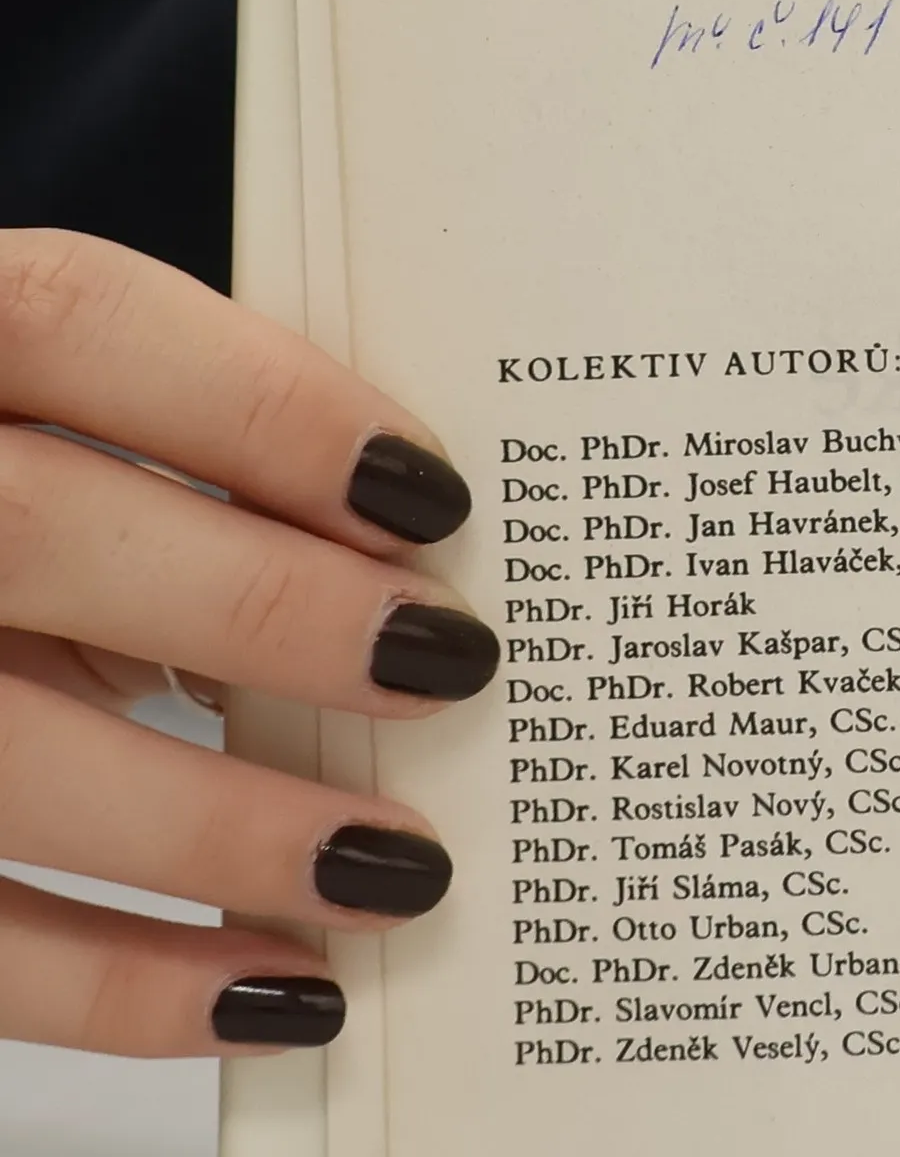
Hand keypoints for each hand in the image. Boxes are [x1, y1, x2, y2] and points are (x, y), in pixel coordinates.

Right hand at [0, 230, 497, 1057]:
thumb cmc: (8, 520)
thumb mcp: (44, 451)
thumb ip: (163, 479)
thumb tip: (372, 575)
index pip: (76, 318)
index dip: (266, 403)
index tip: (429, 492)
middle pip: (39, 526)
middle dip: (266, 600)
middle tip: (444, 661)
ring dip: (224, 827)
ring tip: (397, 870)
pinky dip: (127, 988)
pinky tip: (284, 993)